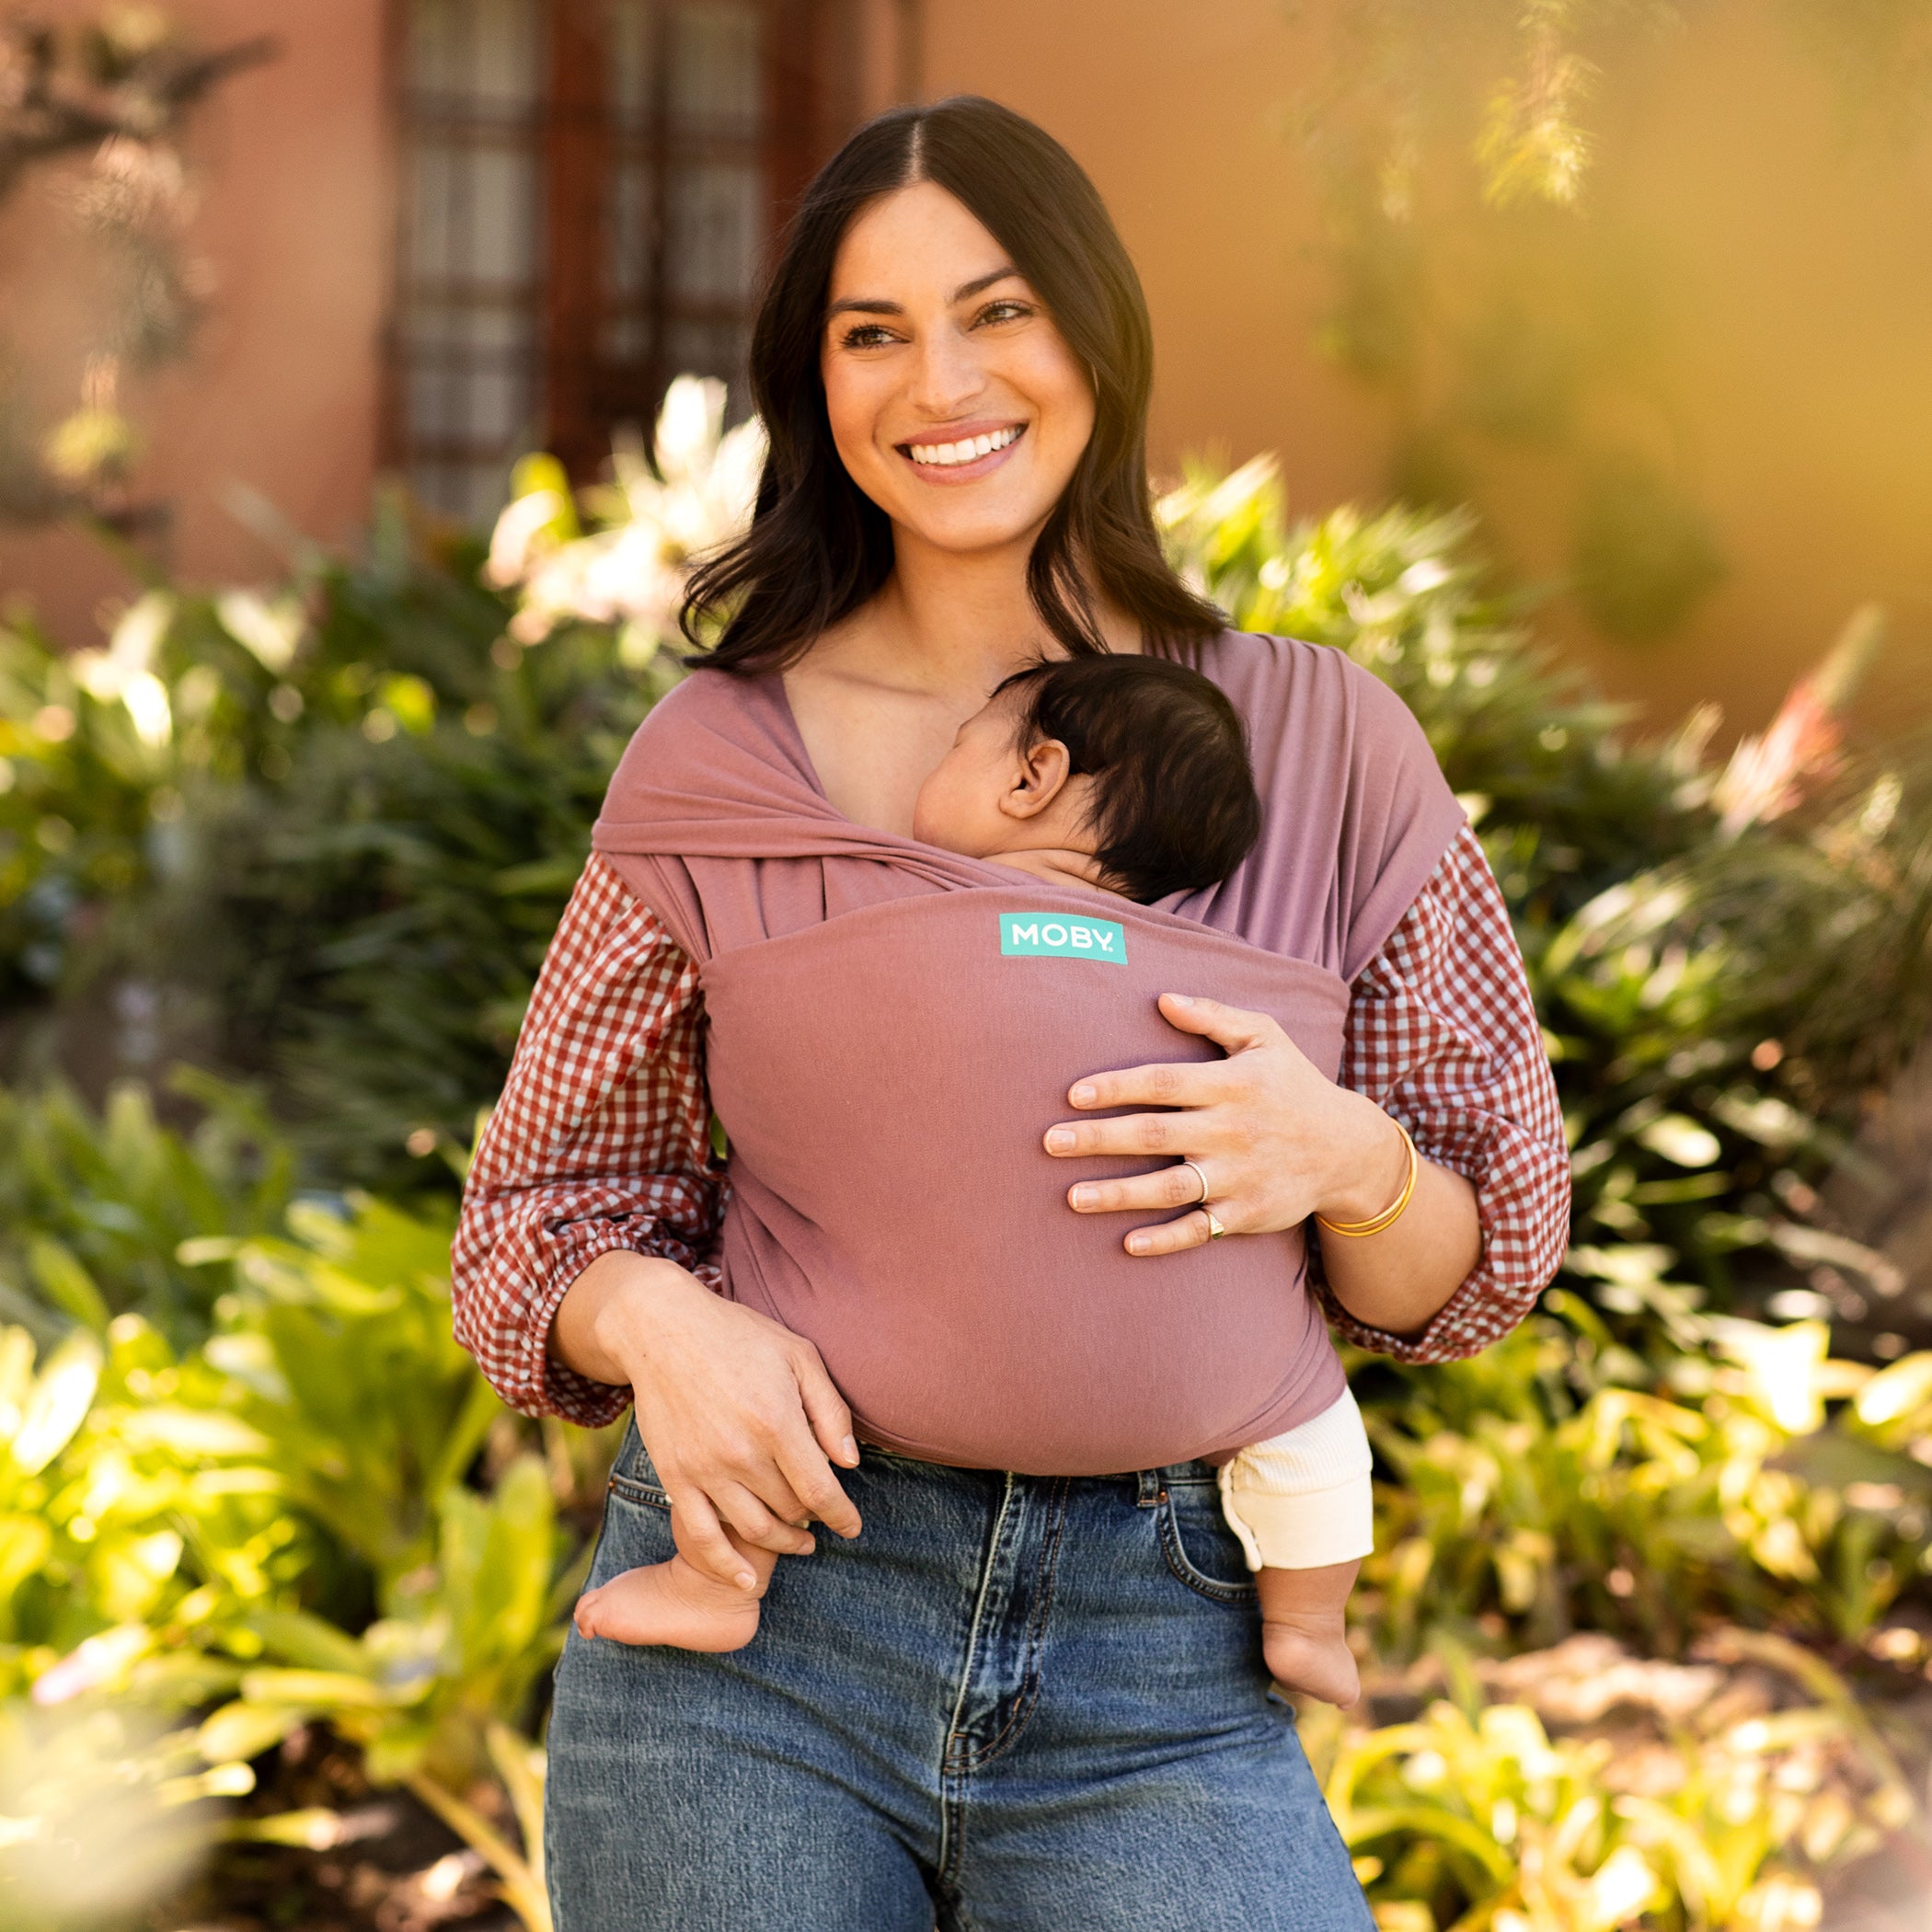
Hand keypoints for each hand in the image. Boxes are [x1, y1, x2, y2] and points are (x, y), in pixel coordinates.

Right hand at [551, 1252, 862, 1587]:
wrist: (664, 1330)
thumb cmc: (740, 1337)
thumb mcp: (799, 1356)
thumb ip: (830, 1410)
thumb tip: (850, 1463)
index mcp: (776, 1421)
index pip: (820, 1490)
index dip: (842, 1516)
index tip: (853, 1526)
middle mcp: (741, 1453)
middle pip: (790, 1510)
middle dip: (812, 1517)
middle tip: (819, 1512)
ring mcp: (704, 1469)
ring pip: (753, 1529)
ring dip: (782, 1541)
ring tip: (798, 1539)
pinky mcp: (675, 1477)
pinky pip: (701, 1537)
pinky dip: (725, 1565)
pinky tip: (746, 1579)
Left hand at [1042, 993, 1409, 1255]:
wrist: (1347, 1148)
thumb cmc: (1293, 1084)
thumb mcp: (1265, 1037)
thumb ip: (1213, 1016)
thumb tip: (1162, 998)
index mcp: (1231, 1084)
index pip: (1162, 1083)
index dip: (1116, 1088)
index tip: (1073, 1095)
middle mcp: (1231, 1130)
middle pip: (1154, 1134)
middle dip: (1099, 1138)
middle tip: (1050, 1142)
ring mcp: (1239, 1176)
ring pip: (1170, 1187)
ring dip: (1119, 1193)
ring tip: (1071, 1196)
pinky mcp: (1247, 1213)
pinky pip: (1200, 1229)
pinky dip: (1166, 1239)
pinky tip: (1128, 1242)